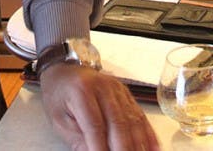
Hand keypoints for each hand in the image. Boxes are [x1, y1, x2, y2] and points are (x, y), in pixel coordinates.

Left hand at [40, 63, 159, 150]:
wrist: (66, 69)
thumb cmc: (59, 95)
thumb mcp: (59, 119)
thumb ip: (77, 139)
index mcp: (82, 91)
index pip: (95, 125)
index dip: (100, 147)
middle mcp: (104, 88)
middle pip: (118, 123)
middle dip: (123, 149)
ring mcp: (119, 90)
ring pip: (133, 120)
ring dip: (139, 144)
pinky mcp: (127, 94)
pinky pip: (140, 116)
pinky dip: (148, 134)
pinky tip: (153, 148)